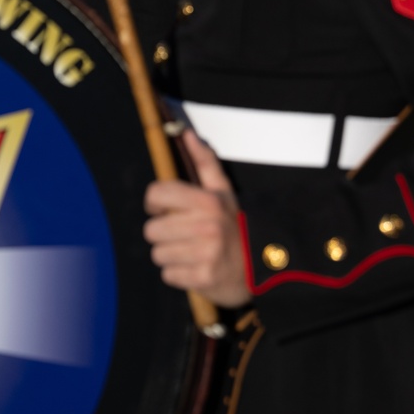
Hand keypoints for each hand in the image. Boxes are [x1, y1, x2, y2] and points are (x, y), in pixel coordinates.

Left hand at [143, 129, 250, 307]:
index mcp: (207, 201)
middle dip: (164, 234)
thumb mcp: (223, 192)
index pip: (156, 195)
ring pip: (158, 254)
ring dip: (170, 255)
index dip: (155, 204)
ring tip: (191, 252)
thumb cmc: (234, 226)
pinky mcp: (203, 279)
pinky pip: (168, 275)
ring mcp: (206, 254)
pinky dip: (179, 274)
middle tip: (184, 236)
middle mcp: (206, 226)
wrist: (261, 268)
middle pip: (152, 230)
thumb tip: (188, 134)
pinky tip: (195, 268)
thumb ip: (204, 162)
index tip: (164, 210)